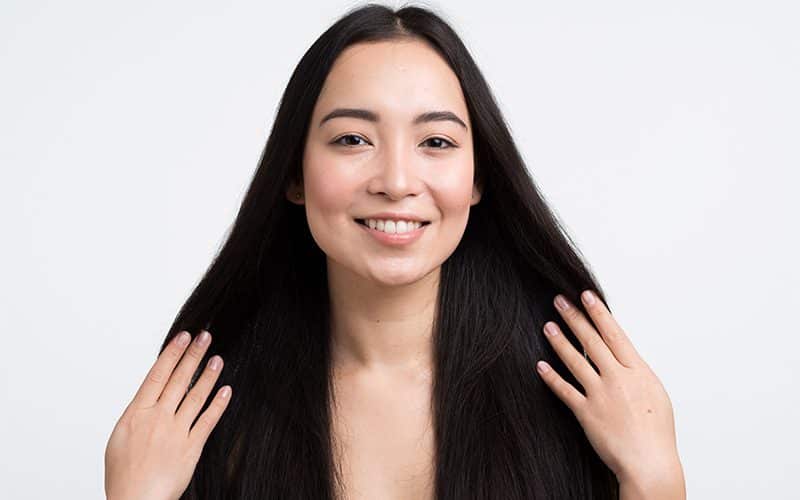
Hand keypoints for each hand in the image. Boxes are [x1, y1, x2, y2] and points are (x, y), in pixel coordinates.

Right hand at [104, 330, 231, 499]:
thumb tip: (149, 396)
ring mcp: (176, 432)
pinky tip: (226, 390)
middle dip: (192, 355)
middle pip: (178, 380)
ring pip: (195, 396)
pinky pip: (208, 421)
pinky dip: (218, 404)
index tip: (182, 337)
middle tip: (204, 337)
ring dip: (208, 375)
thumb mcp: (119, 438)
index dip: (171, 354)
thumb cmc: (124, 475)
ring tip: (217, 359)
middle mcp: (158, 418)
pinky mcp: (192, 448)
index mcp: (137, 414)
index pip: (157, 375)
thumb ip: (137, 414)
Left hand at [536, 290, 682, 487]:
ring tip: (547, 326)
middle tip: (559, 300)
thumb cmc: (656, 433)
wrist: (650, 463)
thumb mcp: (655, 393)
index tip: (586, 296)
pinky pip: (565, 391)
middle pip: (592, 341)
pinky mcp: (586, 413)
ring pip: (575, 361)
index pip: (615, 334)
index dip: (599, 313)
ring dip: (559, 341)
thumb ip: (636, 372)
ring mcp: (601, 395)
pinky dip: (551, 377)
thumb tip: (623, 356)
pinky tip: (540, 365)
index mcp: (638, 372)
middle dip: (574, 318)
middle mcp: (618, 379)